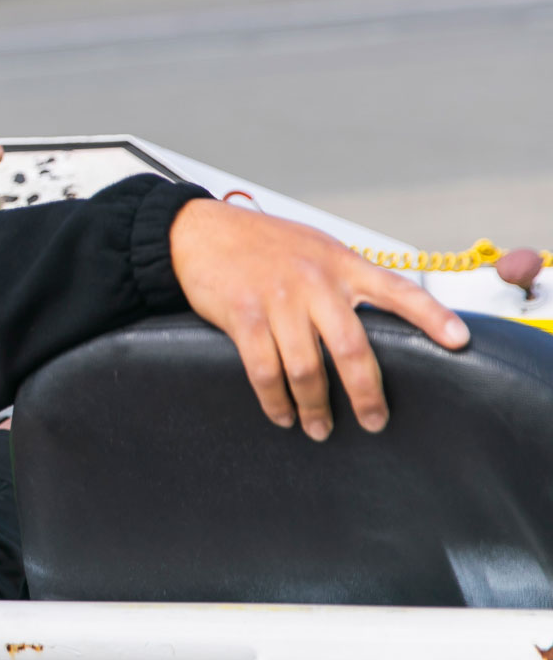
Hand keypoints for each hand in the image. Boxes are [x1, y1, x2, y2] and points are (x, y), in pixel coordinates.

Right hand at [169, 199, 470, 439]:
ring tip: (319, 428)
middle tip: (374, 421)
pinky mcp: (243, 315)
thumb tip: (378, 321)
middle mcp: (314, 281)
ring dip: (315, 407)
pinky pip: (264, 371)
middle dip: (366, 393)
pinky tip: (282, 415)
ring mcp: (277, 299)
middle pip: (351, 348)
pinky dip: (275, 401)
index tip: (459, 341)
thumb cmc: (261, 243)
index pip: (398, 289)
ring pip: (306, 369)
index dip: (432, 315)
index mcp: (340, 263)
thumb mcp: (315, 248)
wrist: (200, 232)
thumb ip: (345, 279)